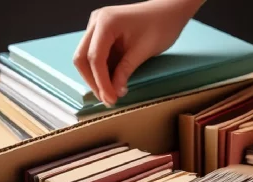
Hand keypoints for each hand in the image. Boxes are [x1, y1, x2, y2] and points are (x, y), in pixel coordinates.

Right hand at [74, 0, 201, 106]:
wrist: (169, 11)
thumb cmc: (161, 25)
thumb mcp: (144, 51)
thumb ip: (126, 70)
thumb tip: (115, 92)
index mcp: (106, 22)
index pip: (95, 58)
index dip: (101, 82)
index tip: (110, 99)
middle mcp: (96, 22)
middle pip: (82, 58)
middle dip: (93, 81)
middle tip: (108, 100)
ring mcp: (97, 27)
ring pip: (86, 58)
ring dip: (96, 78)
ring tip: (111, 94)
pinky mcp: (102, 33)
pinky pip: (96, 55)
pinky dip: (102, 71)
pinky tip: (112, 83)